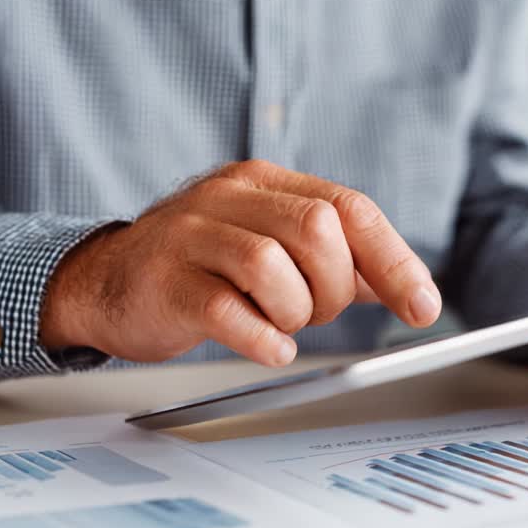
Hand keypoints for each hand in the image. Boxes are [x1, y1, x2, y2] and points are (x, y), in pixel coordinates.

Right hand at [40, 160, 440, 365]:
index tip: (423, 306)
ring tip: (279, 324)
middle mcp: (228, 197)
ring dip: (294, 312)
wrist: (104, 281)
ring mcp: (191, 236)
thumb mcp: (267, 245)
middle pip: (317, 231)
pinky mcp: (165, 282)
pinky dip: (261, 337)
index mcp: (264, 182)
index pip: (348, 207)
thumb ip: (332, 259)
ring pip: (272, 266)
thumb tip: (402, 284)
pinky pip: (227, 311)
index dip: (394, 260)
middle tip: (314, 312)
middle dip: (334, 288)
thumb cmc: (196, 265)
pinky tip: (266, 345)